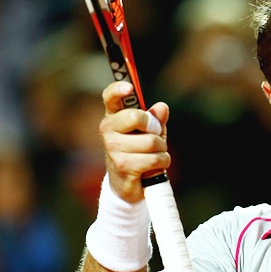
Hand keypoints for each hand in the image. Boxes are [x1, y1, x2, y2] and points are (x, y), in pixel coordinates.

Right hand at [99, 81, 170, 202]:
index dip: (118, 90)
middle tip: (155, 136)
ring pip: (151, 141)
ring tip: (154, 155)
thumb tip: (162, 108)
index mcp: (114, 116)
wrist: (130, 184)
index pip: (110, 97)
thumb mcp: (151, 132)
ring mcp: (113, 148)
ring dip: (161, 149)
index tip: (129, 87)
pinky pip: (154, 159)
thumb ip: (156, 119)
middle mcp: (108, 129)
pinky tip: (154, 166)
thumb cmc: (140, 152)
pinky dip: (162, 162)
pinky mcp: (122, 165)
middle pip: (136, 117)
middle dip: (155, 128)